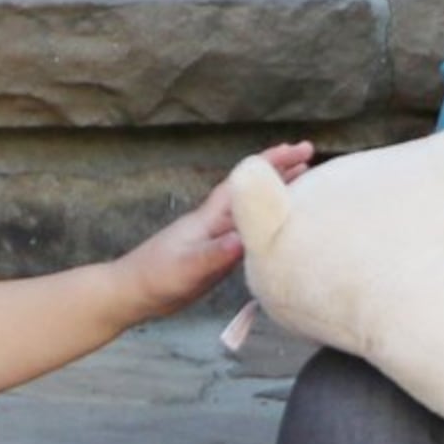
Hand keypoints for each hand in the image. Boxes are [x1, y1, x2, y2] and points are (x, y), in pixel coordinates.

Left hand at [118, 143, 311, 318]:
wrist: (132, 293)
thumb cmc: (155, 277)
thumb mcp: (187, 267)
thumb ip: (214, 254)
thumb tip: (244, 240)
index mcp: (210, 217)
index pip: (245, 183)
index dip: (271, 163)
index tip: (299, 150)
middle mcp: (217, 222)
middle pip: (253, 190)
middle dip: (281, 171)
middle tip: (311, 159)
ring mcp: (217, 238)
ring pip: (255, 210)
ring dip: (278, 196)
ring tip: (306, 188)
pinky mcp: (218, 256)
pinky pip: (252, 233)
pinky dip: (270, 225)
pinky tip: (281, 231)